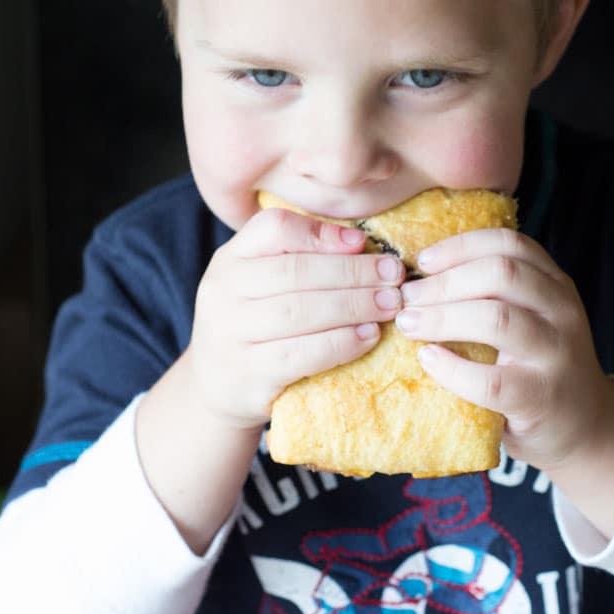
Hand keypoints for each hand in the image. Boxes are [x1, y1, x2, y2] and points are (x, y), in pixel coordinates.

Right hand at [186, 208, 404, 429]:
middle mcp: (223, 292)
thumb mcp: (264, 280)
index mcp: (230, 258)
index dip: (321, 233)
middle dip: (352, 272)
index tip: (362, 242)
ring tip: (389, 304)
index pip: (273, 228)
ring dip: (353, 305)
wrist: (219, 385)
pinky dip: (341, 343)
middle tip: (393, 276)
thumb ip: (302, 253)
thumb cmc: (257, 321)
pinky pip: (302, 355)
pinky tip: (368, 335)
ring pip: (300, 312)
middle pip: (294, 271)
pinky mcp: (249, 376)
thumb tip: (357, 242)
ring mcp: (231, 335)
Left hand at [396, 228, 613, 475]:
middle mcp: (561, 310)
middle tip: (407, 297)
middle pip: (501, 273)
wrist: (584, 427)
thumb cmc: (536, 363)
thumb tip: (420, 274)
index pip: (508, 243)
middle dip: (444, 281)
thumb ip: (495, 292)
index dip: (460, 246)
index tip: (422, 261)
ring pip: (497, 318)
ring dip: (442, 317)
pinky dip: (451, 368)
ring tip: (409, 324)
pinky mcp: (541, 398)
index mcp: (553, 282)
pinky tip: (428, 360)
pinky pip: (490, 379)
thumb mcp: (531, 315)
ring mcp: (556, 354)